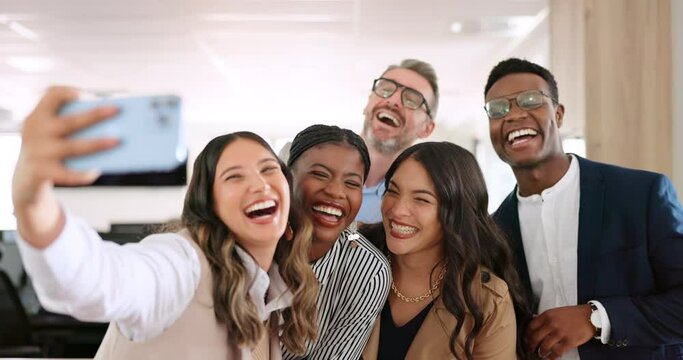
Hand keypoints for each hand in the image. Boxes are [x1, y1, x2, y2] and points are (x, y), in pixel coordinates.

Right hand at [12, 86, 118, 246]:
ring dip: (97, 144)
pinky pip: (66, 174)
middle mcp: (36, 131)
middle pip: (70, 121)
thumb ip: (74, 124)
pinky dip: (82, 174)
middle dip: (95, 115)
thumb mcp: (53, 131)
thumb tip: (113, 126)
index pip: (52, 95)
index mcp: (39, 115)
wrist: (26, 174)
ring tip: (118, 141)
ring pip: (72, 147)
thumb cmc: (52, 146)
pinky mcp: (41, 172)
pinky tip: (97, 171)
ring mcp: (38, 152)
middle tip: (117, 109)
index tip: (90, 94)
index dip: (70, 92)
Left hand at [526, 305, 594, 358]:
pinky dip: (551, 357)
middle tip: (531, 348)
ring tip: (540, 354)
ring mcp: (560, 333)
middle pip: (535, 337)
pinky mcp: (569, 341)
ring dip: (540, 352)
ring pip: (544, 346)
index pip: (531, 326)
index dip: (527, 334)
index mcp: (547, 315)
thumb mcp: (556, 311)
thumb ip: (545, 316)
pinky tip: (549, 358)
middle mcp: (552, 324)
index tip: (526, 339)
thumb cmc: (573, 314)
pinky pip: (556, 352)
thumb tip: (534, 320)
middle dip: (531, 345)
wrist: (590, 317)